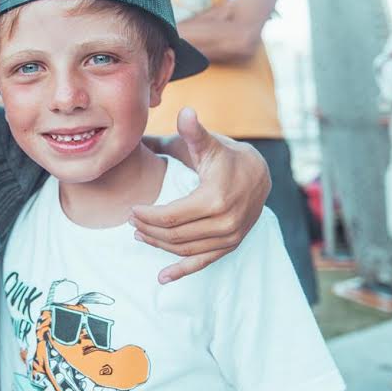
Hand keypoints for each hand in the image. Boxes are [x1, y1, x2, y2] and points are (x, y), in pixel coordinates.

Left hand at [133, 108, 270, 283]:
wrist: (260, 174)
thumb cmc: (227, 156)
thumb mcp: (211, 144)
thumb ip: (194, 132)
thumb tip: (185, 112)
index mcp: (215, 199)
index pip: (171, 216)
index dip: (147, 215)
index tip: (131, 209)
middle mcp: (224, 223)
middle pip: (174, 235)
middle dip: (149, 229)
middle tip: (131, 221)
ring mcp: (229, 237)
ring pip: (184, 249)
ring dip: (159, 246)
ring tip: (139, 236)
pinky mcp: (230, 246)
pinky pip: (203, 263)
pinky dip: (182, 272)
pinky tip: (162, 278)